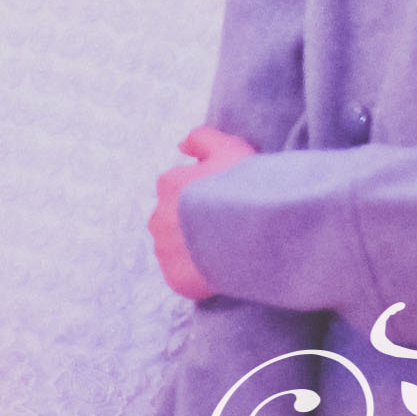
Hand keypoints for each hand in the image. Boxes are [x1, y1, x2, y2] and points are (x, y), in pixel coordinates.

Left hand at [151, 125, 255, 301]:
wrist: (258, 230)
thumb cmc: (245, 186)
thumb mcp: (229, 148)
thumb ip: (201, 138)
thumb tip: (180, 146)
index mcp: (169, 184)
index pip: (179, 189)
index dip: (202, 195)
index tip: (223, 202)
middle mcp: (159, 215)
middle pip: (173, 219)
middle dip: (192, 222)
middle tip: (224, 228)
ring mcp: (165, 249)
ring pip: (173, 247)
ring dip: (191, 248)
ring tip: (223, 250)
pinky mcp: (175, 277)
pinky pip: (180, 275)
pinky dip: (194, 274)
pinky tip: (218, 268)